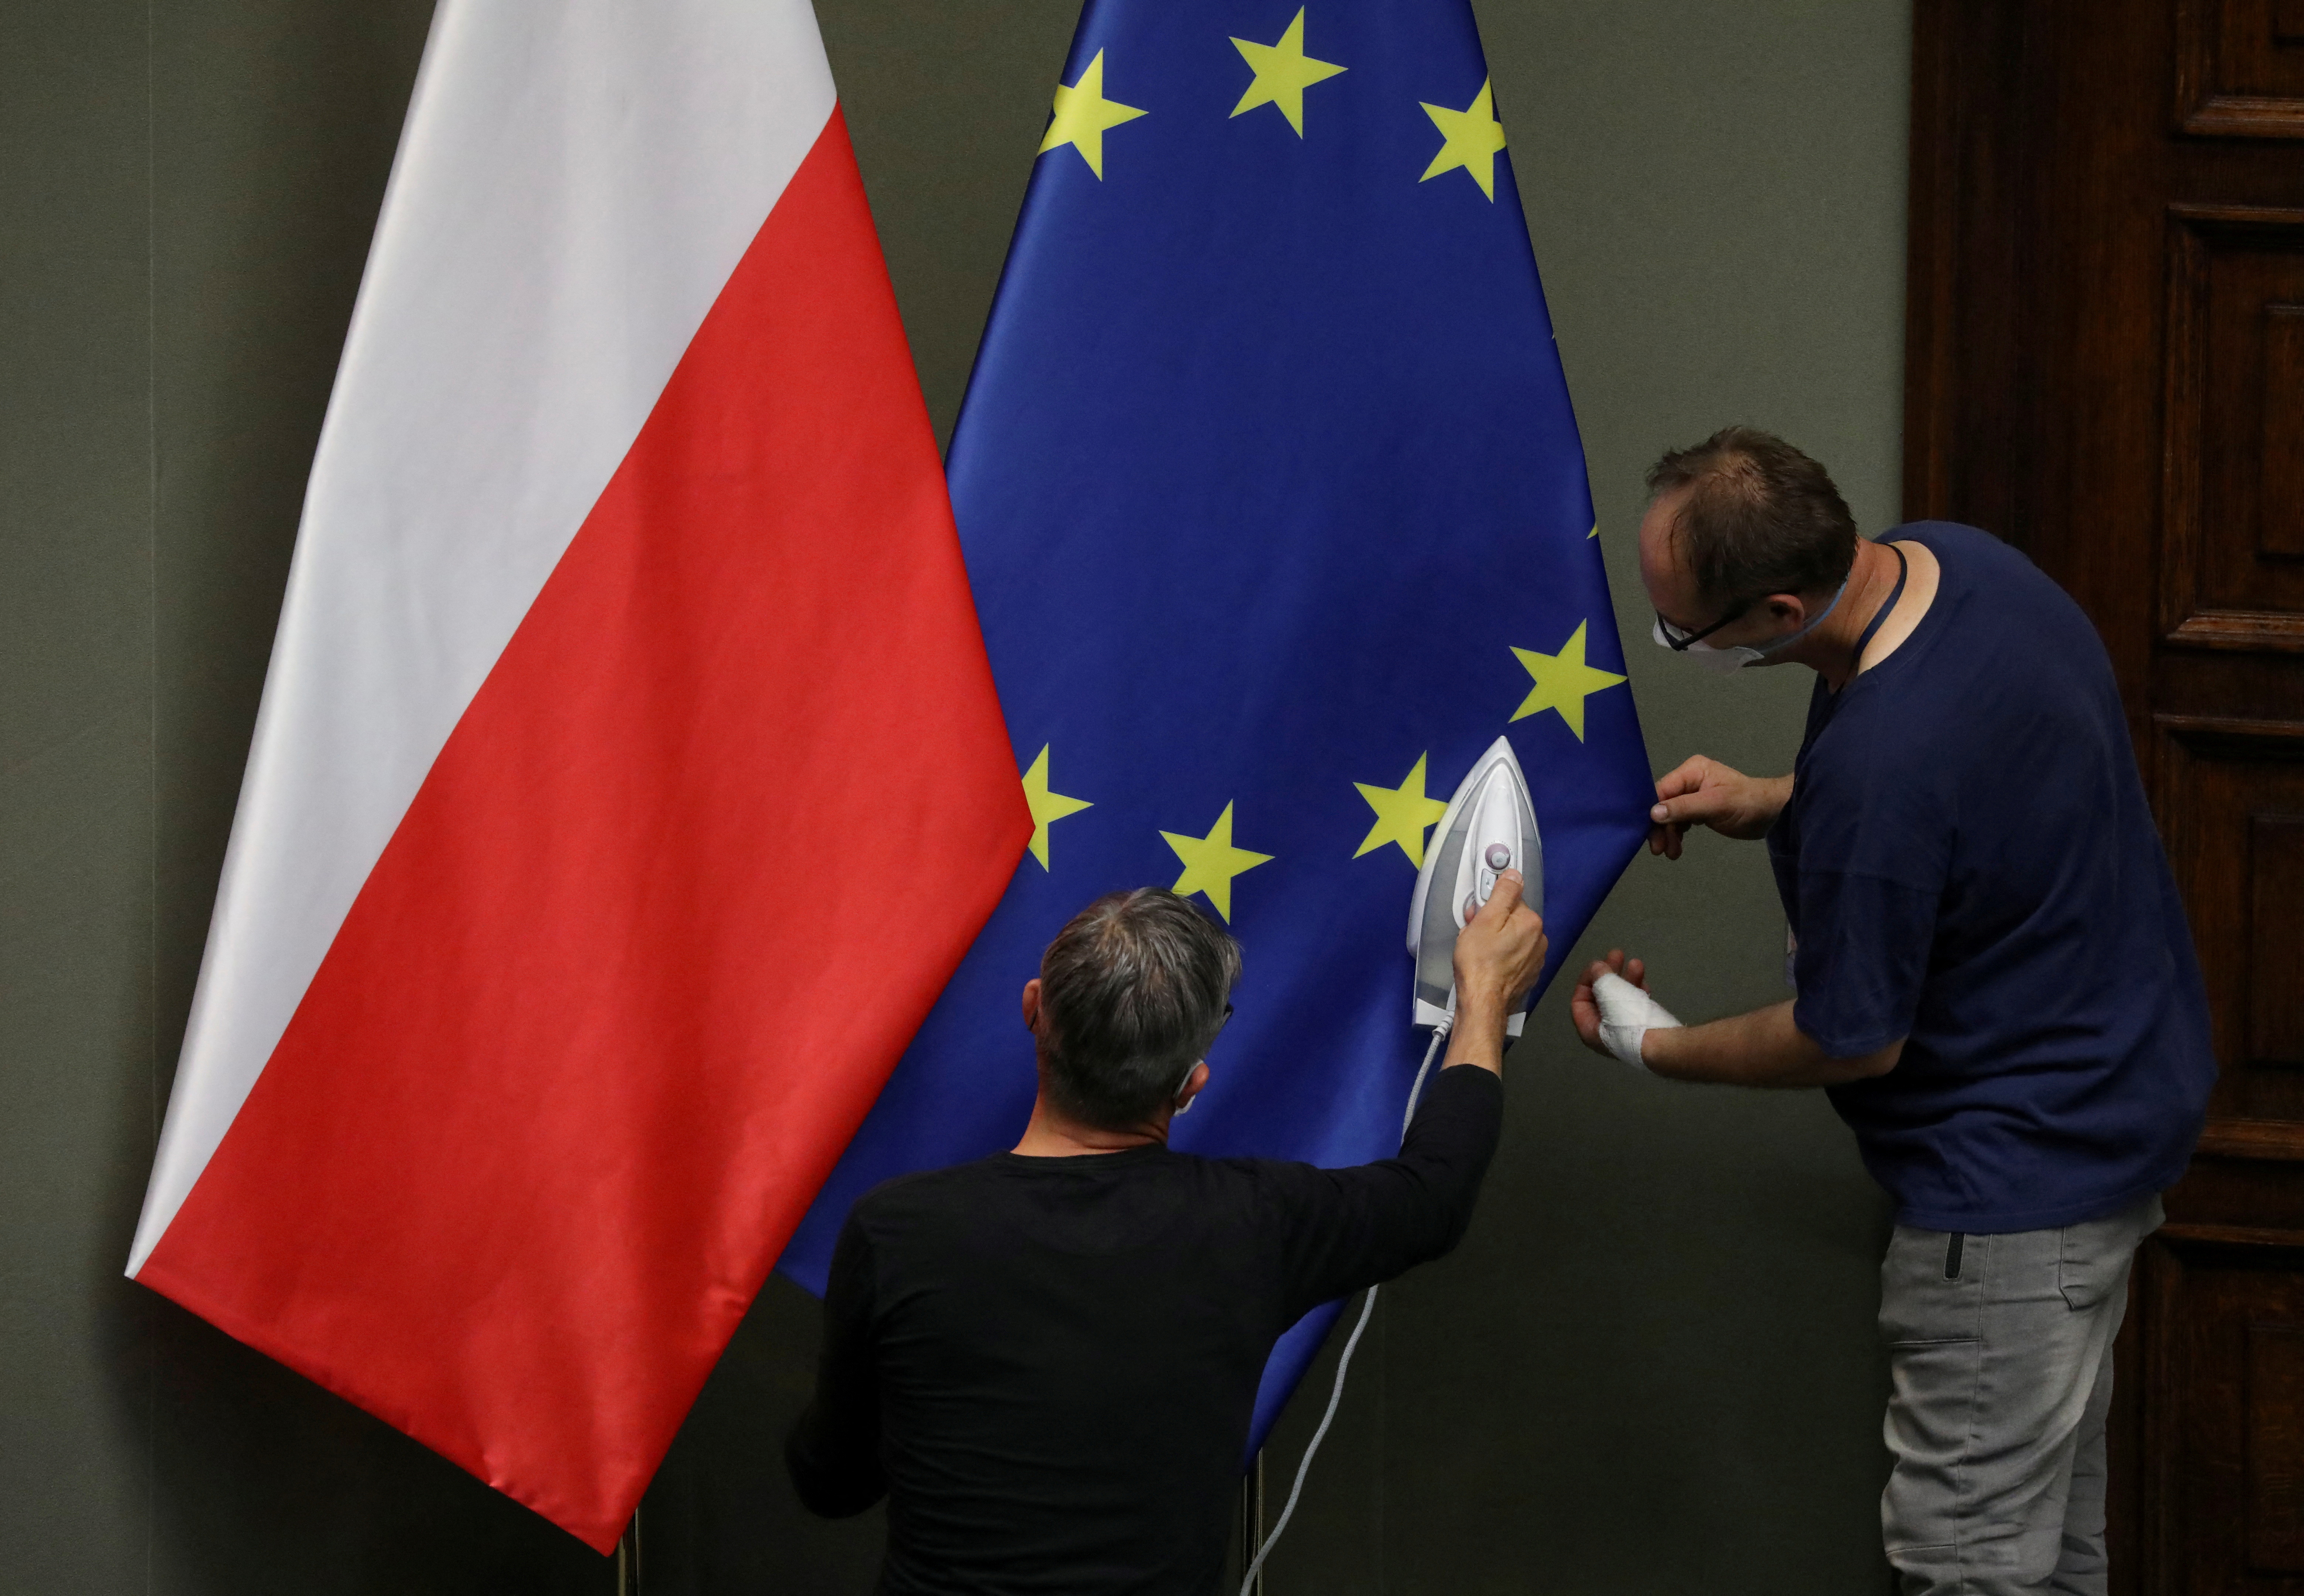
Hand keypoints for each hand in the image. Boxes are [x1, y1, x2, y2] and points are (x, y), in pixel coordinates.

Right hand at [1452, 869, 1547, 1015]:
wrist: (1483, 1001)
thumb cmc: (1479, 963)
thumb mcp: (1485, 919)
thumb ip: (1502, 893)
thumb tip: (1514, 875)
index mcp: (1531, 922)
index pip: (1510, 900)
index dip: (1489, 905)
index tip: (1476, 915)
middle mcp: (1539, 940)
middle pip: (1512, 920)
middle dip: (1492, 923)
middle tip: (1473, 935)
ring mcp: (1535, 959)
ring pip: (1512, 939)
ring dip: (1496, 940)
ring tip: (1478, 952)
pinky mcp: (1528, 975)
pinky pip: (1514, 957)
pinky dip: (1502, 957)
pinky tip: (1488, 964)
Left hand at [1570, 949, 1648, 1056]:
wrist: (1662, 1044)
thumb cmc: (1628, 1018)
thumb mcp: (1610, 992)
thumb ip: (1601, 977)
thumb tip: (1597, 968)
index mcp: (1588, 1029)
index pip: (1579, 1001)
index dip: (1587, 980)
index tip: (1598, 964)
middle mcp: (1604, 1033)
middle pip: (1601, 997)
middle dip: (1609, 974)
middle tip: (1618, 954)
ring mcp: (1624, 1031)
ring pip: (1620, 999)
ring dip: (1627, 979)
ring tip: (1637, 963)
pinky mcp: (1642, 1029)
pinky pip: (1635, 1006)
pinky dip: (1638, 992)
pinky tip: (1645, 983)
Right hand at [1647, 757, 1789, 857]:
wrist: (1773, 814)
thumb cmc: (1748, 803)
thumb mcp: (1715, 804)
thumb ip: (1684, 807)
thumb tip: (1653, 813)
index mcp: (1692, 771)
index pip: (1663, 790)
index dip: (1652, 811)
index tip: (1649, 833)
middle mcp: (1689, 780)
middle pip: (1664, 804)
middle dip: (1660, 827)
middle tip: (1659, 850)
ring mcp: (1693, 794)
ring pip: (1670, 815)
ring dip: (1668, 834)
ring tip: (1671, 853)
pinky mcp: (1699, 809)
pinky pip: (1679, 820)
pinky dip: (1677, 834)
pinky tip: (1678, 847)